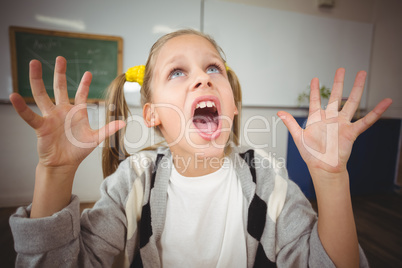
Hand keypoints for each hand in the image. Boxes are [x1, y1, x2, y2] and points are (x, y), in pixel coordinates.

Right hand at [10, 56, 124, 170]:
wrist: (64, 164)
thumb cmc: (78, 150)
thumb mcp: (95, 139)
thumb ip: (108, 129)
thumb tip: (124, 123)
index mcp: (77, 112)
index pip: (81, 94)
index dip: (85, 84)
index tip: (88, 73)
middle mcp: (62, 111)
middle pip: (60, 87)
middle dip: (60, 73)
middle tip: (60, 58)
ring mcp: (51, 117)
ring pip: (41, 95)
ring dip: (37, 79)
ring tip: (33, 64)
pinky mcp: (41, 126)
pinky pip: (29, 115)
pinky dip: (21, 107)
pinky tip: (14, 96)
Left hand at [278, 68, 391, 174]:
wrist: (322, 168)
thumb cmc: (311, 154)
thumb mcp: (298, 137)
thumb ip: (291, 123)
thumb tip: (279, 113)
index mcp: (317, 119)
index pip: (316, 100)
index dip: (315, 90)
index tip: (315, 79)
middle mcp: (330, 119)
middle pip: (336, 97)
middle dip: (339, 83)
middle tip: (342, 69)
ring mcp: (342, 124)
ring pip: (351, 103)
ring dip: (357, 88)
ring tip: (362, 74)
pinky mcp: (351, 132)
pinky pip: (365, 120)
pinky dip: (376, 112)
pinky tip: (386, 102)